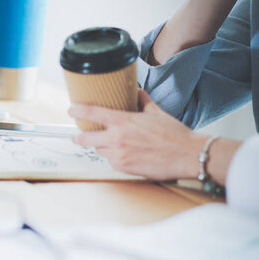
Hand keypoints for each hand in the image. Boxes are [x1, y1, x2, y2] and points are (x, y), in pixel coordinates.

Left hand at [68, 90, 207, 180]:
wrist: (187, 155)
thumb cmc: (175, 134)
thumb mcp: (156, 112)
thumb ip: (142, 101)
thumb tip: (136, 91)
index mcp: (123, 122)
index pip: (93, 113)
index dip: (78, 111)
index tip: (70, 109)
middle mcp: (117, 139)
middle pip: (86, 139)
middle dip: (79, 137)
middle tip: (77, 136)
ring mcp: (119, 155)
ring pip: (100, 150)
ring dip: (102, 147)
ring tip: (110, 144)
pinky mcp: (124, 168)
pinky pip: (111, 162)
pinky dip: (114, 157)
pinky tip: (124, 154)